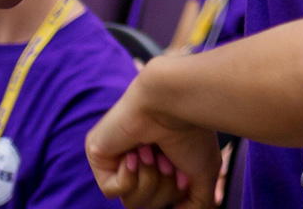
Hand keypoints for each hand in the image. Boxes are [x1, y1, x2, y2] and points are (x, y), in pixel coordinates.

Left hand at [87, 74, 219, 208]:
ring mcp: (117, 158)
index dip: (175, 193)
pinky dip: (130, 176)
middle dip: (164, 187)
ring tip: (154, 153)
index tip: (184, 174)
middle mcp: (140, 161)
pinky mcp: (99, 155)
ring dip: (149, 180)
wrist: (175, 104)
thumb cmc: (193, 132)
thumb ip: (196, 203)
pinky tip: (137, 152)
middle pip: (148, 204)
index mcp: (162, 163)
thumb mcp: (204, 175)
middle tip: (169, 160)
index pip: (163, 200)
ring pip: (130, 201)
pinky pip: (112, 191)